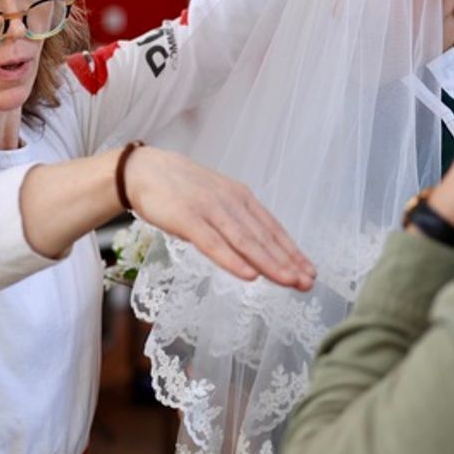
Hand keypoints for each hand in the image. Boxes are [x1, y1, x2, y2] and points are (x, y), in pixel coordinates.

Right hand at [123, 146, 315, 290]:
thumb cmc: (181, 189)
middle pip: (264, 237)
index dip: (292, 251)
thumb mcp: (215, 200)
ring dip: (270, 263)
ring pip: (245, 241)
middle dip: (288, 261)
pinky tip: (249, 275)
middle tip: (308, 283)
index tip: (310, 271)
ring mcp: (209, 209)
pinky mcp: (187, 218)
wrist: (144, 170)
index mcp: (240, 197)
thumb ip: (235, 220)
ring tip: (289, 281)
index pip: (272, 228)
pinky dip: (233, 260)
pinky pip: (214, 244)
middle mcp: (230, 202)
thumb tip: (257, 246)